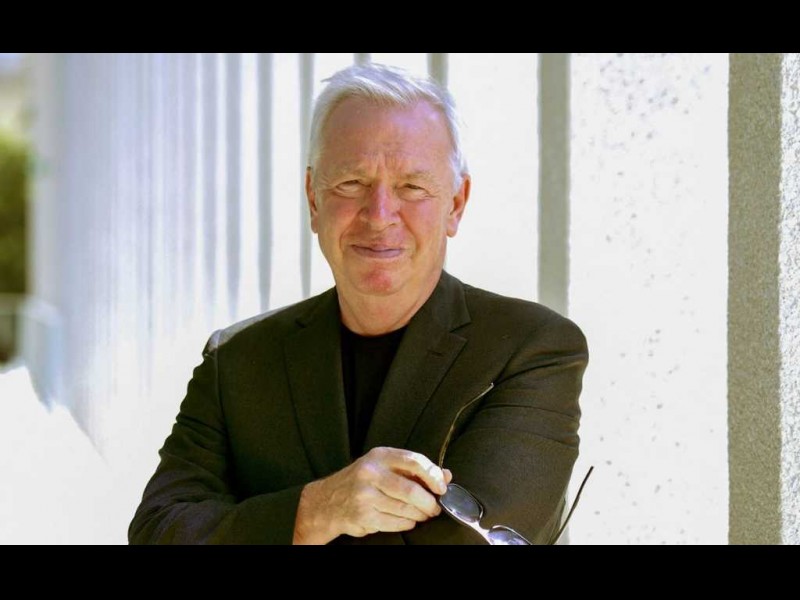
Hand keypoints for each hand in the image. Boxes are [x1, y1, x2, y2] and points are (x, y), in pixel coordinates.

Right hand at [293, 446, 452, 543]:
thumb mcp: (384, 467)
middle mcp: (371, 473)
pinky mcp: (363, 516)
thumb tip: (446, 475)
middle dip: (429, 502)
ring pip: (405, 509)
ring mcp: (365, 495)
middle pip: (411, 490)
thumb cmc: (362, 481)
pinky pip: (395, 523)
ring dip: (420, 515)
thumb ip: (414, 469)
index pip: (414, 461)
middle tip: (435, 508)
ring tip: (423, 515)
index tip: (442, 487)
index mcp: (379, 456)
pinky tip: (408, 520)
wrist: (327, 501)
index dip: (433, 476)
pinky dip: (407, 524)